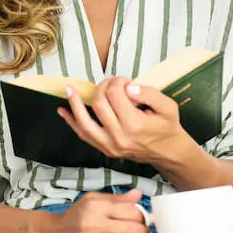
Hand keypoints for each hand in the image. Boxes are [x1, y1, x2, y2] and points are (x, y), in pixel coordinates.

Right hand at [38, 190, 154, 232]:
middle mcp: (92, 224)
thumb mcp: (93, 200)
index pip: (128, 210)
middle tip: (149, 231)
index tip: (146, 218)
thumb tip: (138, 195)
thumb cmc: (76, 215)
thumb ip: (117, 199)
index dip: (142, 215)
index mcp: (95, 206)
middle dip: (146, 231)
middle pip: (131, 228)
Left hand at [58, 77, 192, 165]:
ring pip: (85, 122)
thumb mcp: (168, 106)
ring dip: (75, 104)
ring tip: (69, 90)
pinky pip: (84, 135)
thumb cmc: (167, 127)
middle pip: (100, 104)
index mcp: (135, 125)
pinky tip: (63, 111)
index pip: (115, 94)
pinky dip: (72, 122)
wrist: (168, 152)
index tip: (125, 80)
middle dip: (102, 87)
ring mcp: (110, 146)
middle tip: (111, 82)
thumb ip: (149, 94)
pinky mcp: (105, 150)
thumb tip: (128, 87)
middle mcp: (120, 137)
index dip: (117, 82)